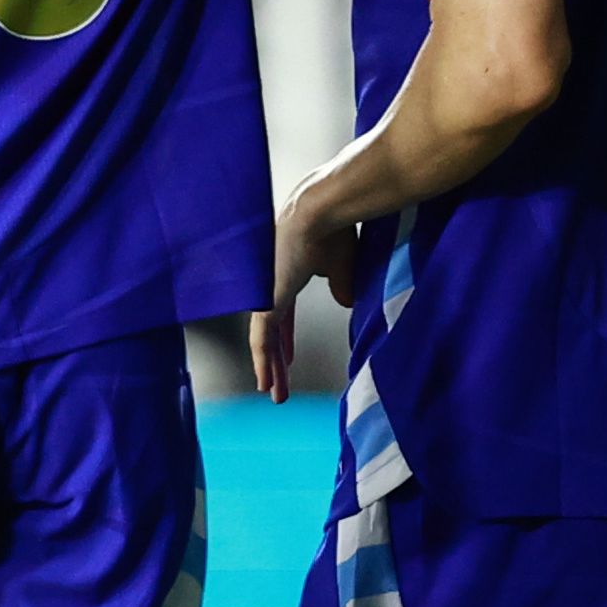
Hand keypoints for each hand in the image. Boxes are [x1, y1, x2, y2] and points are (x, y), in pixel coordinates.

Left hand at [254, 198, 363, 402]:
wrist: (321, 212)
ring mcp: (266, 292)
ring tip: (274, 394)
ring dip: (270, 369)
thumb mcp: (343, 267)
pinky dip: (263, 362)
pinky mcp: (266, 300)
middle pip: (273, 331)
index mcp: (288, 275)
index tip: (288, 358)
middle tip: (277, 383)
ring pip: (265, 339)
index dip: (287, 339)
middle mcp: (272, 285)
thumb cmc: (335, 230)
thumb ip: (343, 287)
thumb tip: (345, 305)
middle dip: (277, 360)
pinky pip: (262, 339)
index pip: (284, 316)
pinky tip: (265, 382)